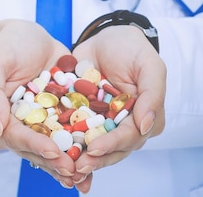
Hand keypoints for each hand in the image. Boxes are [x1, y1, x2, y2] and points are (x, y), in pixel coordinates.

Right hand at [0, 19, 88, 187]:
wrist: (29, 35)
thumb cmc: (8, 43)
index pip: (13, 135)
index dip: (33, 144)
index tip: (53, 151)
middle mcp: (13, 124)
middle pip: (32, 148)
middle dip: (53, 161)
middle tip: (73, 171)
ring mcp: (35, 122)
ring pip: (49, 149)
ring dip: (66, 163)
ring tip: (84, 176)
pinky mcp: (54, 117)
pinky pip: (65, 136)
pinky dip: (78, 149)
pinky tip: (92, 161)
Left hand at [71, 24, 165, 179]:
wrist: (105, 36)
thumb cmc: (132, 48)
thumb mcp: (149, 65)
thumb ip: (152, 95)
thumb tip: (146, 126)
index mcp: (142, 116)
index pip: (129, 136)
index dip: (112, 145)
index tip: (95, 149)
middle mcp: (122, 123)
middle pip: (110, 148)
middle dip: (94, 159)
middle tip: (77, 166)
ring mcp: (101, 120)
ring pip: (91, 144)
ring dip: (79, 156)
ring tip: (64, 166)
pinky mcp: (81, 113)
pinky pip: (72, 130)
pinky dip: (63, 141)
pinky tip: (51, 150)